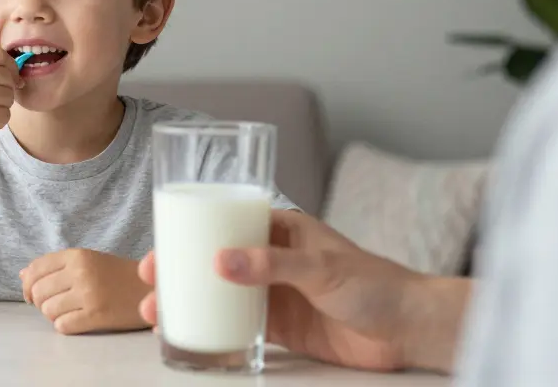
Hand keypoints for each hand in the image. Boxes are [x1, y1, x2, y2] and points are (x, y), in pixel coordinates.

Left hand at [20, 249, 148, 334]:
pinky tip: (77, 319)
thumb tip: (22, 275)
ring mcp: (89, 294)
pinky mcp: (97, 315)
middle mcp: (81, 272)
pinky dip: (65, 325)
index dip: (27, 285)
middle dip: (40, 302)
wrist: (152, 288)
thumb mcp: (87, 261)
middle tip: (54, 304)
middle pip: (39, 292)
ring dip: (54, 314)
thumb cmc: (116, 274)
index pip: (35, 270)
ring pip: (48, 310)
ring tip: (69, 311)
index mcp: (77, 255)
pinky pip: (62, 325)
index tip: (31, 295)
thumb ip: (55, 266)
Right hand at [138, 210, 430, 372]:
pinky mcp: (281, 326)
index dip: (188, 233)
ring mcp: (274, 292)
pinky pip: (237, 324)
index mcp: (281, 228)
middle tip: (148, 282)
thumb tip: (219, 262)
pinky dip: (211, 328)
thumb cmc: (375, 282)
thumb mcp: (320, 267)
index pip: (225, 222)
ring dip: (188, 300)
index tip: (158, 248)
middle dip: (177, 269)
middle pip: (213, 259)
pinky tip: (189, 335)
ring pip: (219, 293)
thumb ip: (271, 264)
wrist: (408, 328)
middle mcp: (272, 258)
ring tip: (158, 315)